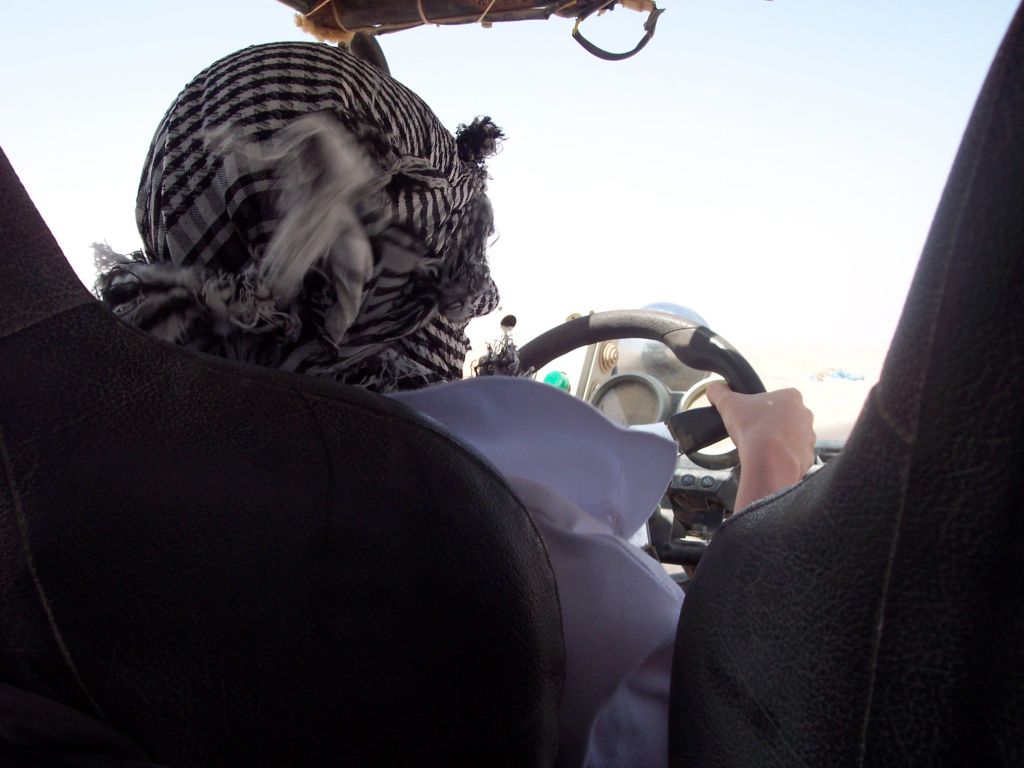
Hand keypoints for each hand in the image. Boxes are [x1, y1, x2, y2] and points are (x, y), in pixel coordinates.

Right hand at [705, 381, 815, 510]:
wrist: (769, 462)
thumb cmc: (752, 428)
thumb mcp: (728, 404)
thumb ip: (719, 392)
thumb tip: (714, 388)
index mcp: (791, 396)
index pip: (775, 399)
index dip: (760, 409)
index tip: (750, 418)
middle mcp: (805, 414)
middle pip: (785, 418)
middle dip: (771, 425)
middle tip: (754, 434)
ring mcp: (809, 436)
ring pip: (791, 437)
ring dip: (778, 442)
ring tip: (761, 450)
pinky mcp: (809, 456)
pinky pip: (795, 456)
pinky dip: (783, 459)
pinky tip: (770, 461)